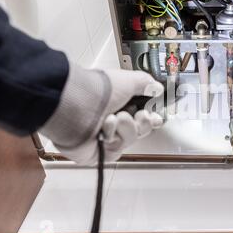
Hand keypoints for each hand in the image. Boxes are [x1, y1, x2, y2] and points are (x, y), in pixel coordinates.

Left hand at [40, 63, 163, 164]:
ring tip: (113, 118)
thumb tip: (156, 88)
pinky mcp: (99, 152)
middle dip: (143, 122)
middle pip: (140, 129)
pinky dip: (113, 135)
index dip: (151, 117)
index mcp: (119, 103)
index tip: (156, 116)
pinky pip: (117, 149)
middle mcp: (111, 119)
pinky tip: (103, 128)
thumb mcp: (128, 80)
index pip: (141, 114)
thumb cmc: (97, 91)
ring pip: (131, 138)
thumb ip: (146, 83)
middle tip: (140, 115)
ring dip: (126, 127)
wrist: (76, 106)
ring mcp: (105, 137)